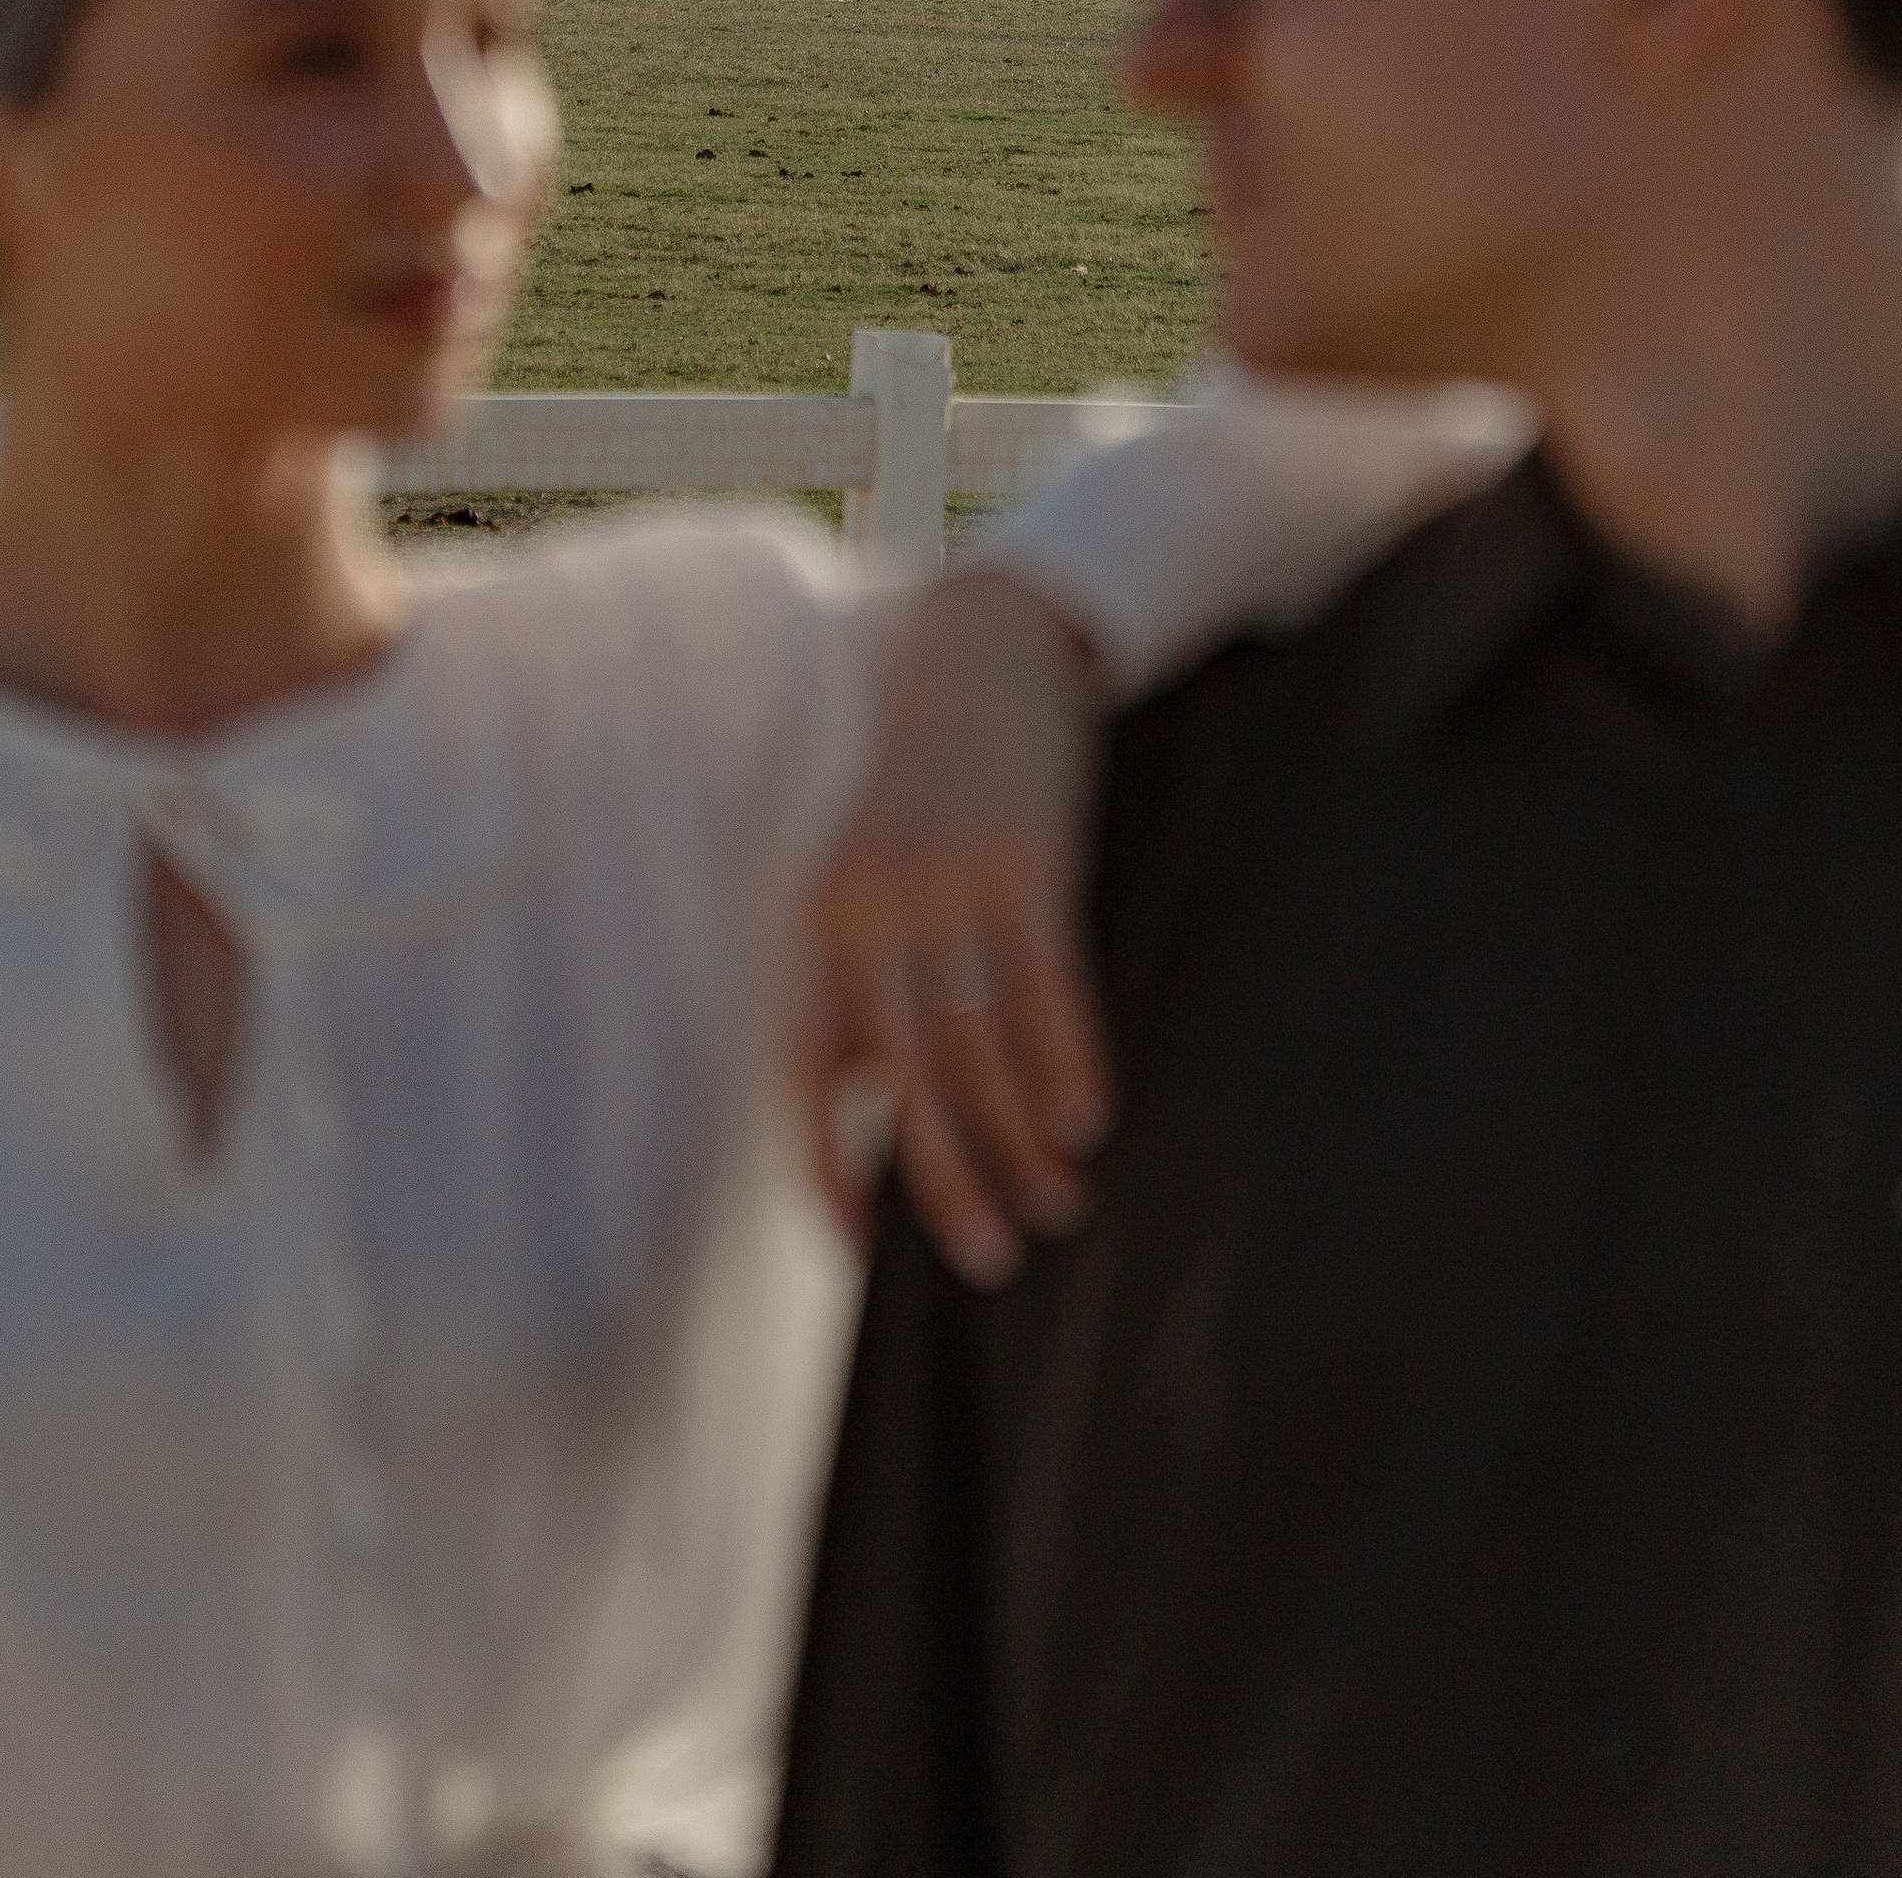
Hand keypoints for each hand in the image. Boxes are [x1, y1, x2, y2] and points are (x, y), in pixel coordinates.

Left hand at [802, 565, 1112, 1287]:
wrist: (989, 644)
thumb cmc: (937, 780)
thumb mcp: (884, 872)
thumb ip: (880, 977)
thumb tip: (890, 1104)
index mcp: (827, 921)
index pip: (811, 1071)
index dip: (827, 1165)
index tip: (861, 1253)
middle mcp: (872, 908)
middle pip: (907, 1080)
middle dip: (949, 1181)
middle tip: (994, 1257)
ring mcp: (947, 882)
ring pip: (980, 1046)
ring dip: (1021, 1139)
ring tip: (1061, 1202)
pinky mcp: (1023, 857)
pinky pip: (1043, 985)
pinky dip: (1066, 1060)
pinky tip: (1090, 1119)